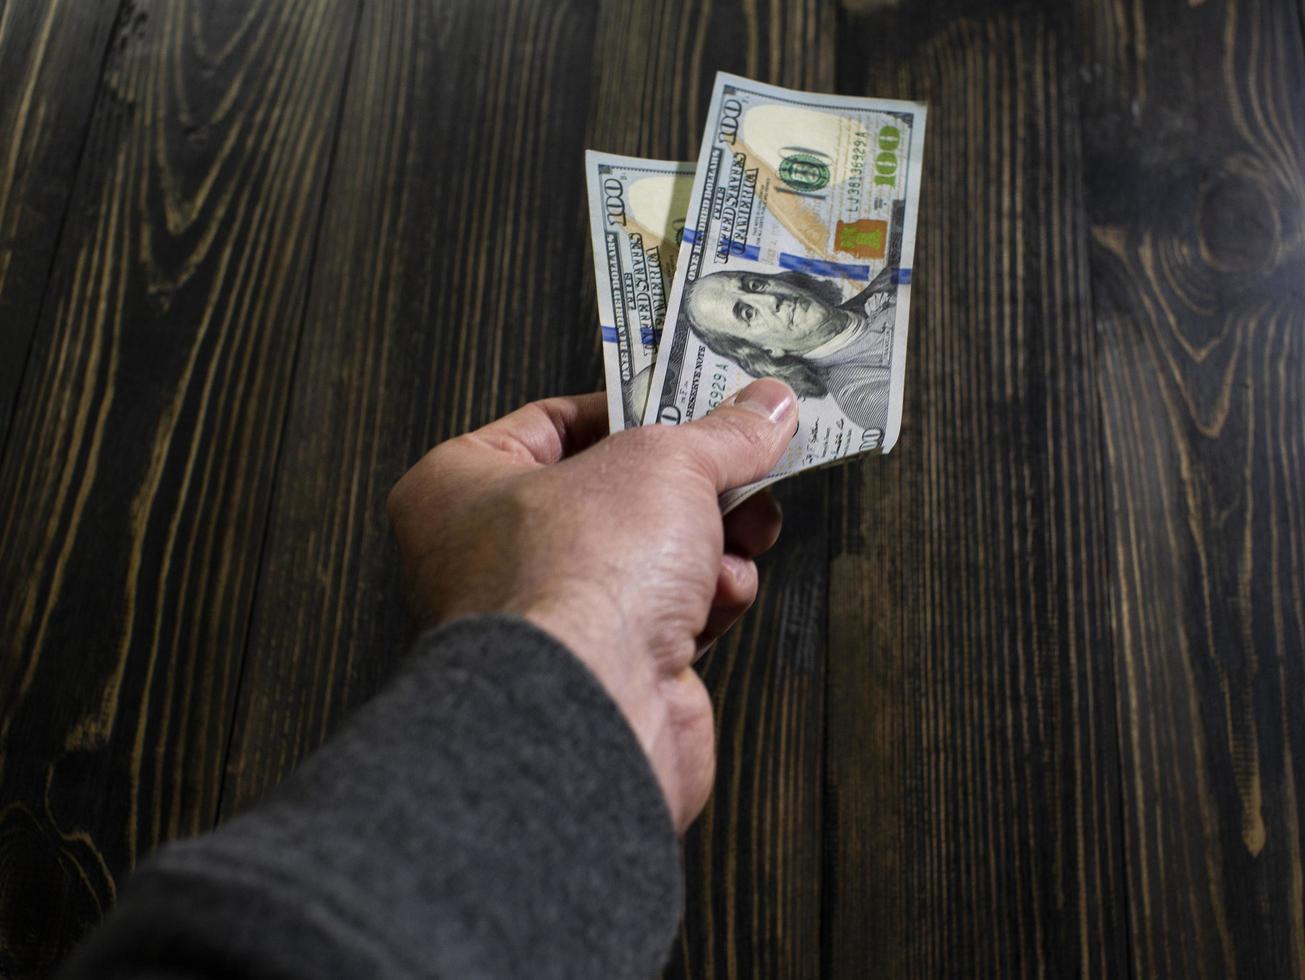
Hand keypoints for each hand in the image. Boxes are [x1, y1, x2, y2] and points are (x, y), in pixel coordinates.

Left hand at [386, 379, 796, 831]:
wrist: (589, 714)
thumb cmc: (574, 578)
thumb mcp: (663, 462)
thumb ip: (720, 432)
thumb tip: (766, 407)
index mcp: (461, 487)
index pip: (552, 421)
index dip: (631, 406)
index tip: (693, 400)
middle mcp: (490, 557)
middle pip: (615, 493)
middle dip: (691, 484)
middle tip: (742, 463)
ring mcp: (547, 620)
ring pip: (650, 557)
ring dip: (709, 542)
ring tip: (744, 528)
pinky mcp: (602, 673)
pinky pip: (665, 617)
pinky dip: (705, 602)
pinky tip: (720, 595)